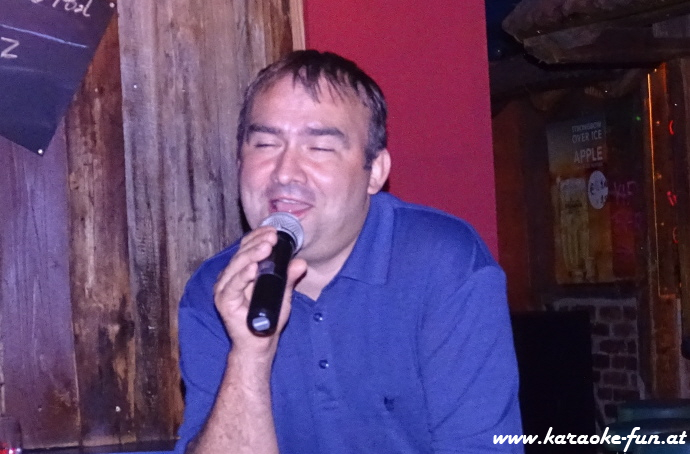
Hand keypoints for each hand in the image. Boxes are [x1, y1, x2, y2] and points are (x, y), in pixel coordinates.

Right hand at [213, 226, 306, 359]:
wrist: (260, 344)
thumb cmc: (268, 318)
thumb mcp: (283, 294)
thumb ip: (288, 278)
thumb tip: (301, 262)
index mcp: (241, 270)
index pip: (247, 247)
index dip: (258, 236)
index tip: (273, 231)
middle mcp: (231, 277)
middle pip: (241, 254)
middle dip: (257, 243)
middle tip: (272, 237)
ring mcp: (225, 289)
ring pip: (236, 266)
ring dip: (251, 256)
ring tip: (266, 248)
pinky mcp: (224, 301)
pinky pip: (233, 286)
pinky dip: (242, 276)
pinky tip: (252, 269)